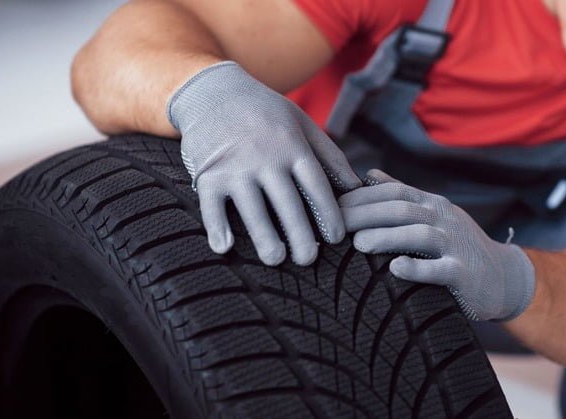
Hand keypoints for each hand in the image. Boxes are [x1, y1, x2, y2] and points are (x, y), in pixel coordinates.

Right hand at [168, 61, 361, 264]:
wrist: (212, 91)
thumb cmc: (264, 112)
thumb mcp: (301, 123)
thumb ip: (329, 155)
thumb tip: (358, 187)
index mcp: (292, 146)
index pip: (315, 185)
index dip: (328, 212)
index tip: (337, 237)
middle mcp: (265, 157)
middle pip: (287, 202)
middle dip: (300, 234)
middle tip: (308, 260)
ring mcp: (235, 167)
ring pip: (252, 208)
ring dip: (264, 237)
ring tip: (275, 259)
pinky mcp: (207, 173)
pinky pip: (211, 205)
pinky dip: (216, 227)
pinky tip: (224, 248)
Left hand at [339, 169, 534, 320]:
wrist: (503, 278)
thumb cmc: (458, 247)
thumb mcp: (434, 215)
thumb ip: (403, 195)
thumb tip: (369, 174)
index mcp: (433, 205)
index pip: (394, 192)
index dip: (362, 196)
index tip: (331, 204)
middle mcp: (444, 220)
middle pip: (401, 209)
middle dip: (365, 214)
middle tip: (335, 224)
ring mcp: (456, 245)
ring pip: (420, 234)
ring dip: (387, 237)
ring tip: (358, 244)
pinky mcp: (465, 274)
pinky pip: (441, 269)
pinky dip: (418, 268)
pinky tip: (395, 269)